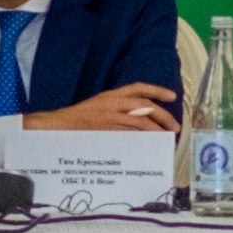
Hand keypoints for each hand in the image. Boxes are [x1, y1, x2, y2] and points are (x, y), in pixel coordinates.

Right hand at [19, 85, 178, 133]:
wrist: (57, 126)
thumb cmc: (76, 121)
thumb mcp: (97, 108)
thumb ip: (117, 111)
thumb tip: (138, 120)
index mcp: (110, 95)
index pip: (138, 88)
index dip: (157, 90)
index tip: (171, 96)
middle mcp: (112, 103)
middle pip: (145, 105)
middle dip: (163, 115)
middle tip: (174, 126)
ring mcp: (110, 117)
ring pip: (141, 120)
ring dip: (157, 129)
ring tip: (166, 138)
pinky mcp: (107, 130)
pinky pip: (130, 134)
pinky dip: (142, 138)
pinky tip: (150, 144)